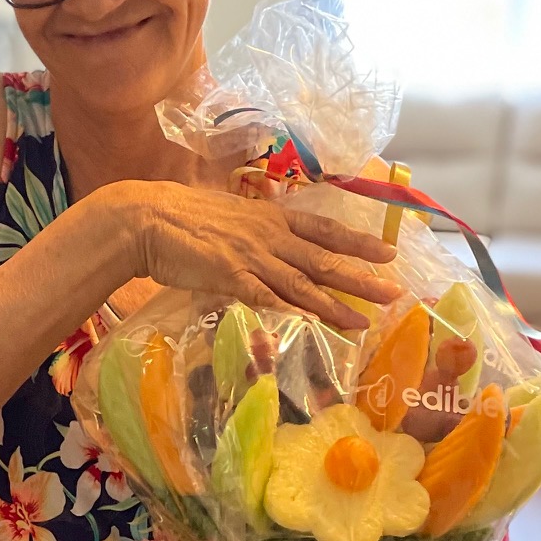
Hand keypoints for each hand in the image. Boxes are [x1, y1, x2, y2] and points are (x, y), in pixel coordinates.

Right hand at [110, 180, 400, 332]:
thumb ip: (252, 229)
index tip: (386, 252)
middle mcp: (268, 235)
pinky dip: (291, 312)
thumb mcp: (228, 214)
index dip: (357, 241)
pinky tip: (312, 326)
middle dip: (360, 276)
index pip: (323, 229)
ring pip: (302, 283)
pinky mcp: (230, 277)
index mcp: (270, 216)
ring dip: (334, 304)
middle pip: (323, 258)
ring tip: (363, 320)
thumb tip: (266, 241)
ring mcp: (251, 257)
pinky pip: (266, 298)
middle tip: (393, 291)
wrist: (147, 218)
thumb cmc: (181, 215)